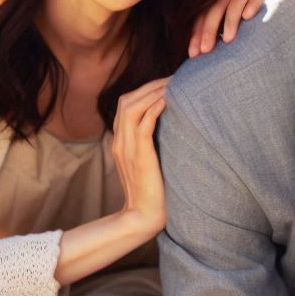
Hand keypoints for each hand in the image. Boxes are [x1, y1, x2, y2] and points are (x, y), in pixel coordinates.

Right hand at [109, 76, 168, 239]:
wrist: (144, 217)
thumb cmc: (154, 191)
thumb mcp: (150, 161)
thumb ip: (153, 143)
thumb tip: (172, 125)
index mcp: (121, 142)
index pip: (126, 104)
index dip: (145, 89)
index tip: (168, 82)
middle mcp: (120, 142)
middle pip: (126, 100)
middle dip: (150, 85)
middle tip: (174, 78)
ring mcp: (127, 149)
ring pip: (131, 107)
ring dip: (152, 92)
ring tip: (173, 84)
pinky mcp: (139, 157)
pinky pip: (142, 124)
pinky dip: (154, 108)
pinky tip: (168, 100)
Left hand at [189, 0, 268, 56]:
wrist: (283, 35)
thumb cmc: (252, 45)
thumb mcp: (230, 44)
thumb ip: (215, 44)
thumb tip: (192, 57)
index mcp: (222, 5)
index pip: (204, 15)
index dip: (197, 33)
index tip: (194, 54)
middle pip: (216, 5)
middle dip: (208, 29)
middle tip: (206, 50)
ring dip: (230, 19)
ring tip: (229, 40)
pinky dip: (252, 4)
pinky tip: (248, 17)